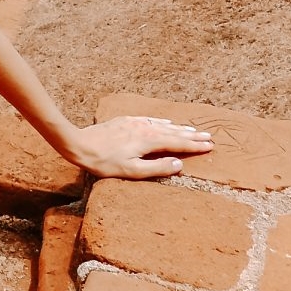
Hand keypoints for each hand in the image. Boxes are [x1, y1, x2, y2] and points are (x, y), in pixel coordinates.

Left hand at [60, 115, 213, 179]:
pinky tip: (166, 122)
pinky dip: (162, 122)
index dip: (194, 146)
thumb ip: (156, 168)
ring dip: (180, 128)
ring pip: (163, 125)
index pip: (178, 143)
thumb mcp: (131, 171)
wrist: (80, 144)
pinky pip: (150, 119)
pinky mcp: (126, 121)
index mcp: (149, 141)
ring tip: (193, 130)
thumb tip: (179, 164)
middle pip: (174, 132)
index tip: (210, 146)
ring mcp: (135, 123)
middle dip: (192, 136)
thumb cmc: (104, 162)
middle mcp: (145, 128)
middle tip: (209, 137)